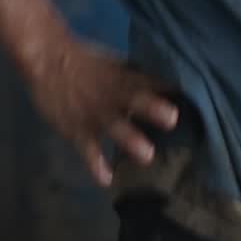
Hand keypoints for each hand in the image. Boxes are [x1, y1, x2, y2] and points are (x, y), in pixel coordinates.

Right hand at [27, 37, 178, 186]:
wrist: (48, 60)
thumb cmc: (86, 62)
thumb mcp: (114, 63)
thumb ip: (138, 77)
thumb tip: (169, 87)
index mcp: (124, 77)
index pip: (150, 82)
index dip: (169, 90)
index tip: (192, 99)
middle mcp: (113, 95)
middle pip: (135, 100)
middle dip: (152, 109)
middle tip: (172, 119)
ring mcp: (95, 114)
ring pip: (114, 127)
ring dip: (130, 140)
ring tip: (147, 155)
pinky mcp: (77, 130)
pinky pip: (88, 150)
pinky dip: (95, 165)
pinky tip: (106, 180)